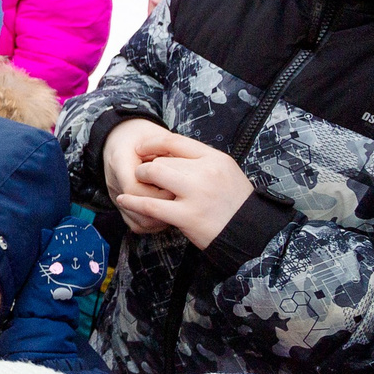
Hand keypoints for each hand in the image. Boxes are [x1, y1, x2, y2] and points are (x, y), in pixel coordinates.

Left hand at [110, 130, 253, 249]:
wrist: (250, 232)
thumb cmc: (235, 202)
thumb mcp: (226, 172)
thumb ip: (201, 161)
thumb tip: (170, 152)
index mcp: (215, 159)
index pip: (175, 141)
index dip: (152, 143)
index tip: (141, 148)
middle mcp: (205, 172)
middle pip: (161, 159)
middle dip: (146, 166)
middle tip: (142, 173)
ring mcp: (196, 194)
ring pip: (153, 174)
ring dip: (140, 178)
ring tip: (136, 184)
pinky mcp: (187, 216)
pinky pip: (150, 204)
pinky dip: (132, 201)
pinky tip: (124, 200)